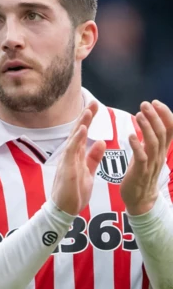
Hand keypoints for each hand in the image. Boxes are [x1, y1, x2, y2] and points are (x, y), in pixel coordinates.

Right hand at [51, 101, 106, 214]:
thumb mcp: (88, 172)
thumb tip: (100, 143)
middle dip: (85, 117)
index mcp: (76, 156)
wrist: (65, 209)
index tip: (95, 108)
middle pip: (78, 132)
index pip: (82, 134)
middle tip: (93, 102)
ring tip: (88, 111)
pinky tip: (82, 129)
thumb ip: (93, 158)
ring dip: (82, 124)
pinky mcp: (67, 167)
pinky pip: (72, 150)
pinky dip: (77, 139)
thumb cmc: (74, 193)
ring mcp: (67, 160)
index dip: (88, 120)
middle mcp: (70, 155)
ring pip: (74, 138)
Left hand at [121, 100, 172, 214]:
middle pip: (162, 133)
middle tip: (145, 104)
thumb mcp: (149, 154)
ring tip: (139, 114)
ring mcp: (151, 164)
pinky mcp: (140, 172)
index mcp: (161, 150)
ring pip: (153, 143)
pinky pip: (142, 157)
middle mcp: (159, 155)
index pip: (170, 129)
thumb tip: (149, 121)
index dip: (165, 115)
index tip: (156, 102)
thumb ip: (150, 139)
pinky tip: (131, 135)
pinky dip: (137, 145)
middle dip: (155, 117)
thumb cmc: (142, 173)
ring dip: (146, 127)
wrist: (139, 199)